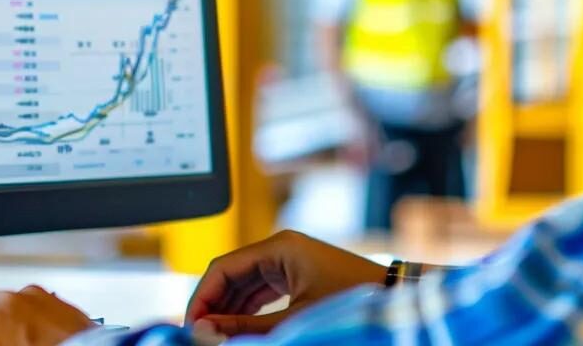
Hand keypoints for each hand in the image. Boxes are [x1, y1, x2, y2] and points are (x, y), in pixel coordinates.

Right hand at [186, 230, 386, 336]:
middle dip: (212, 305)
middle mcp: (280, 248)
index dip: (201, 296)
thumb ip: (247, 325)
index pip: (223, 267)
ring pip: (244, 284)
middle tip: (197, 334)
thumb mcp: (293, 316)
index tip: (189, 325)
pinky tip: (233, 329)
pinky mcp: (296, 274)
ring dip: (227, 310)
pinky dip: (245, 310)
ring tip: (213, 335)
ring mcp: (288, 261)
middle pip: (231, 274)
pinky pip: (260, 290)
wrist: (392, 296)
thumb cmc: (350, 299)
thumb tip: (207, 330)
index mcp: (278, 246)